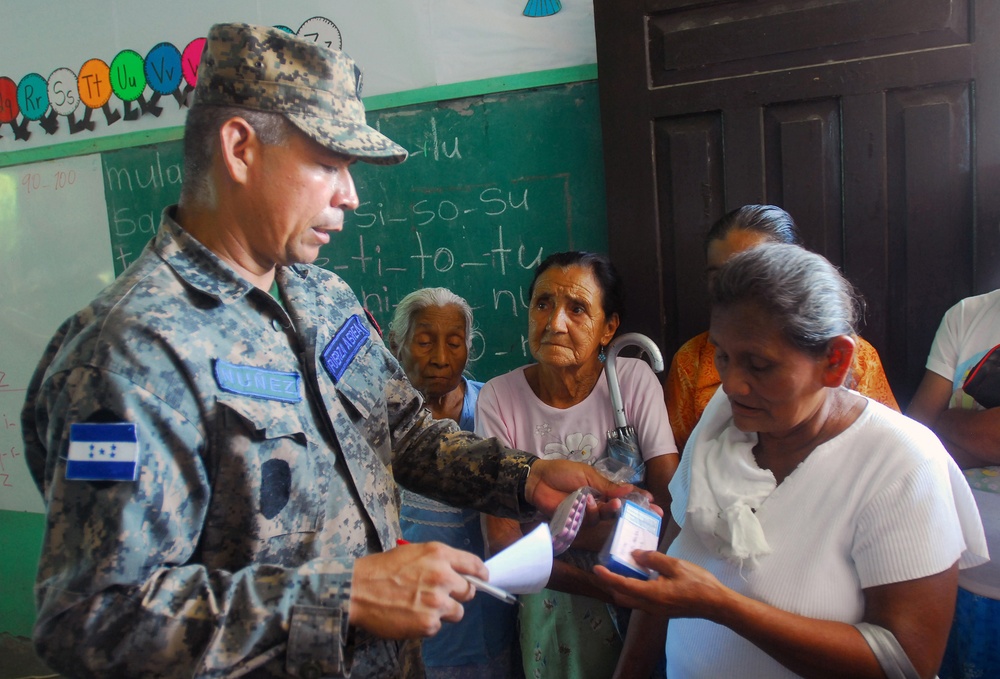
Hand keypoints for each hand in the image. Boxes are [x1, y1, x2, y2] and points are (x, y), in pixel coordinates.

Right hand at [349, 542, 486, 638]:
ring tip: (421, 606)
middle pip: (469, 591)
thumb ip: (439, 561)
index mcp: (439, 554)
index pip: (473, 564)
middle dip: (458, 595)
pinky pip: (438, 626)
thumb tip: (459, 573)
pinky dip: (427, 624)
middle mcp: (442, 576)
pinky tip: (410, 615)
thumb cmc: (382, 570)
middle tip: (440, 596)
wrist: (358, 590)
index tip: (483, 579)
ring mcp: (437, 601)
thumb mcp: (414, 553)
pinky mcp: (429, 623)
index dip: (480, 574)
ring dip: (444, 612)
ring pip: (457, 612)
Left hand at [525, 458, 659, 518]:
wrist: (538, 479)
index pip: (623, 495)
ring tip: (613, 503)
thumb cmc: (562, 473)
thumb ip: (608, 485)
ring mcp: (586, 513)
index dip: (638, 499)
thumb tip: (630, 489)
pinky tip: (589, 504)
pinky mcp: (575, 521)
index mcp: (602, 488)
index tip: (653, 502)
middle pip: (618, 509)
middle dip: (633, 510)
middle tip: (649, 512)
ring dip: (610, 510)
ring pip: (605, 516)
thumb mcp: (587, 475)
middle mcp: (597, 502)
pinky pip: (589, 521)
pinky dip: (591, 512)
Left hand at [593, 550, 728, 618]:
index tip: (596, 568)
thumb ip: (653, 559)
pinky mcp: (662, 609)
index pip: (622, 585)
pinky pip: (641, 600)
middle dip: (611, 584)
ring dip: (622, 587)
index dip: (607, 577)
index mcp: (651, 594)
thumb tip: (635, 554)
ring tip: (621, 569)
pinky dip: (634, 589)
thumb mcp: (675, 565)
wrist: (716, 604)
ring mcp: (656, 610)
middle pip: (622, 596)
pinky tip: (640, 576)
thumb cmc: (698, 583)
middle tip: (607, 567)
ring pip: (631, 600)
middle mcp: (649, 605)